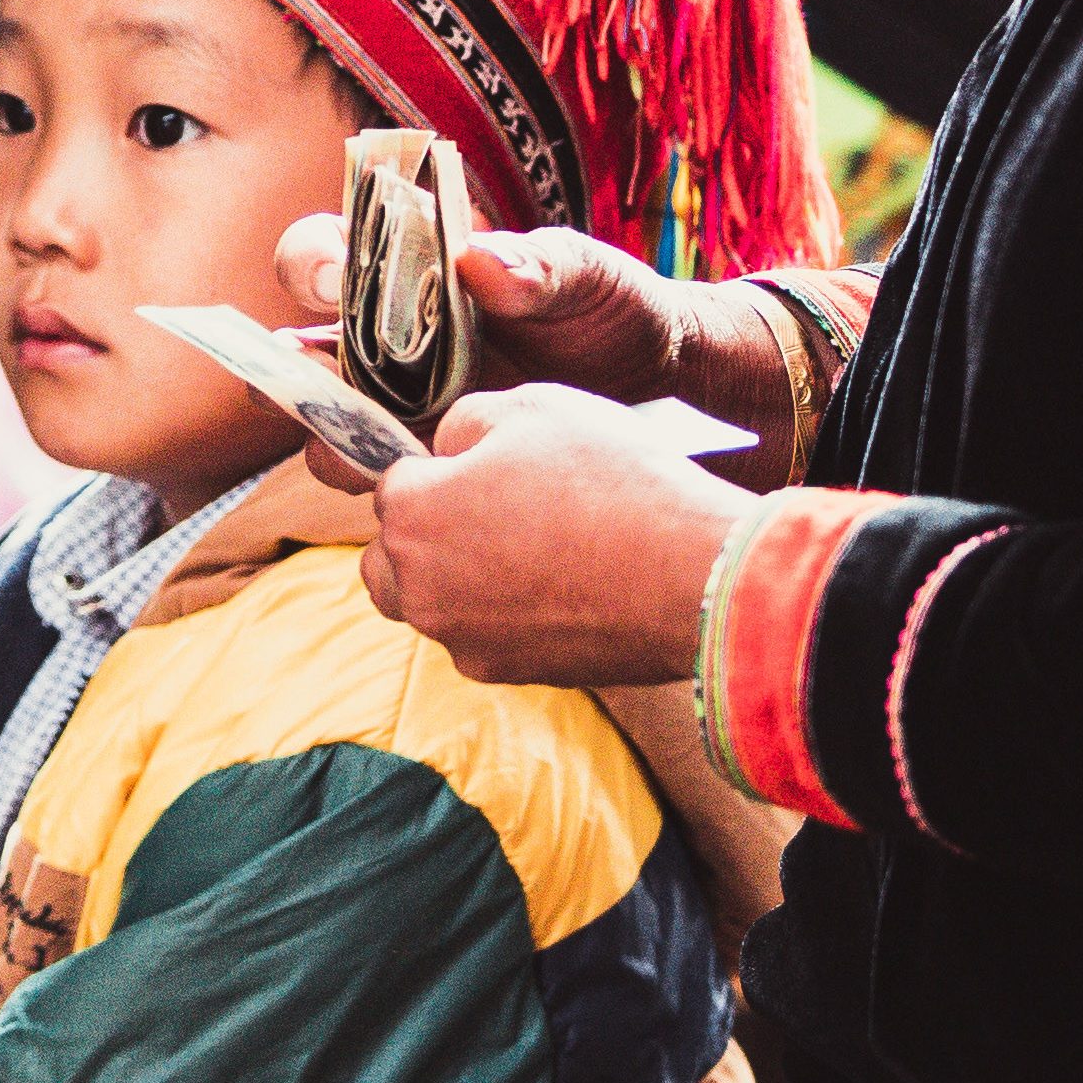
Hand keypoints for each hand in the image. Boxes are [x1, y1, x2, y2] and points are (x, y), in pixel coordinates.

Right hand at [270, 217, 802, 487]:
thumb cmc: (606, 301)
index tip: (334, 285)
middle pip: (304, 357)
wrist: (652, 374)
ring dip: (340, 444)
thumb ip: (538, 266)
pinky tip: (438, 491)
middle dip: (298, 375)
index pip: (320, 254)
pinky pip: (391, 480)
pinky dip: (399, 489)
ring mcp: (403, 404)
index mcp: (405, 270)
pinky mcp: (434, 460)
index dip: (312, 267)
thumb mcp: (584, 273)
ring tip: (386, 450)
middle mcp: (386, 339)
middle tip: (324, 385)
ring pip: (333, 430)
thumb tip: (479, 264)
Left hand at [358, 385, 750, 687]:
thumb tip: (447, 450)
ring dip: (459, 579)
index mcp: (412, 514)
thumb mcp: (531, 407)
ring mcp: (462, 639)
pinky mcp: (507, 674)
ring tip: (530, 548)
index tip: (486, 466)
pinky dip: (504, 615)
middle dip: (422, 534)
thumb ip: (463, 423)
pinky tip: (559, 586)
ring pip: (432, 604)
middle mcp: (420, 588)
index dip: (438, 468)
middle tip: (490, 510)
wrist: (692, 573)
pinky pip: (481, 636)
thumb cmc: (611, 480)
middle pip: (390, 558)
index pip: (391, 483)